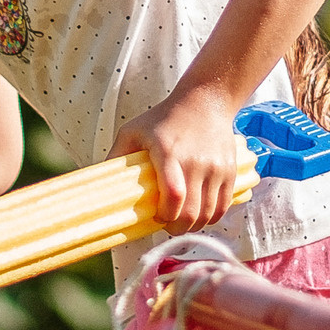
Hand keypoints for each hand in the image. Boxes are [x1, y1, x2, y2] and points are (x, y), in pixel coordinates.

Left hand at [112, 84, 249, 232]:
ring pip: (208, 214)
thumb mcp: (133, 130)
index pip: (174, 195)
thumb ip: (117, 156)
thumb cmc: (164, 117)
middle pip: (192, 212)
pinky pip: (223, 207)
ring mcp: (216, 168)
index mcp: (169, 153)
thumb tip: (100, 184)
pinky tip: (199, 214)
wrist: (205, 102)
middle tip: (168, 225)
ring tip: (182, 221)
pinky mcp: (230, 171)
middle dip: (178, 227)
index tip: (157, 217)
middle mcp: (196, 162)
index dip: (166, 215)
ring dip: (194, 225)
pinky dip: (211, 217)